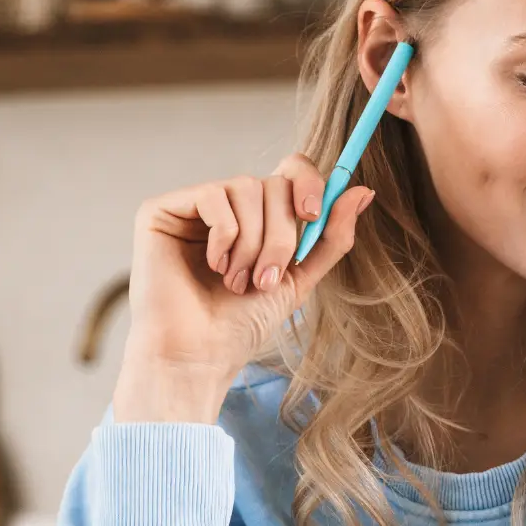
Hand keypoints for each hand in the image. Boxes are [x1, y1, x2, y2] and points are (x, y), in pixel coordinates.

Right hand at [113, 153, 376, 422]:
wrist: (200, 355)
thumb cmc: (242, 324)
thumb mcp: (300, 278)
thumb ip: (331, 238)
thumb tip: (363, 191)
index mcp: (257, 217)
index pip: (290, 169)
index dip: (308, 182)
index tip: (312, 216)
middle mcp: (226, 205)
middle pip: (274, 182)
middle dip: (282, 236)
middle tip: (266, 279)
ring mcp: (192, 205)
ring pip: (246, 187)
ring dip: (253, 243)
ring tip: (237, 281)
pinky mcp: (161, 210)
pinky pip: (214, 195)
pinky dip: (224, 236)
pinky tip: (213, 266)